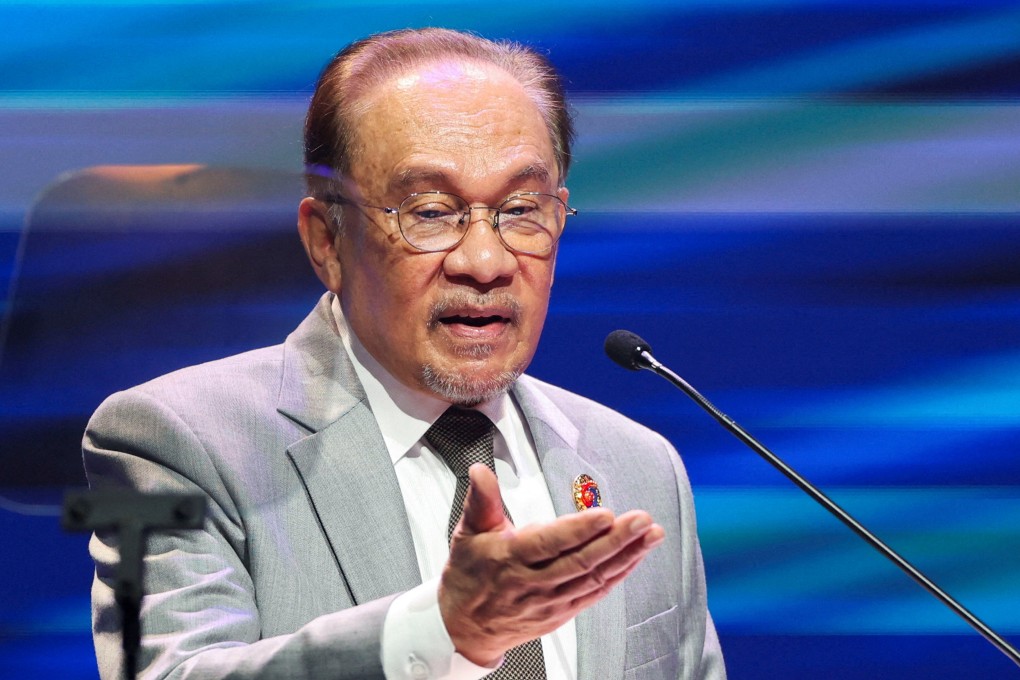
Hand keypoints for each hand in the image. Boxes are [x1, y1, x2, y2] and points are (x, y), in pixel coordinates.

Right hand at [438, 464, 663, 665]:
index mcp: (509, 559)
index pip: (549, 543)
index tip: (605, 514)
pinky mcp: (561, 613)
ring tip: (650, 535)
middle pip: (580, 562)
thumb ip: (481, 500)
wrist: (464, 627)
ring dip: (626, 556)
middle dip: (616, 540)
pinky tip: (635, 557)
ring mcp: (549, 601)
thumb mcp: (467, 533)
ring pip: (594, 578)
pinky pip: (595, 593)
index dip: (579, 530)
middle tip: (641, 520)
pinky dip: (618, 575)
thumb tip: (481, 472)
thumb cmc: (469, 575)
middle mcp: (532, 583)